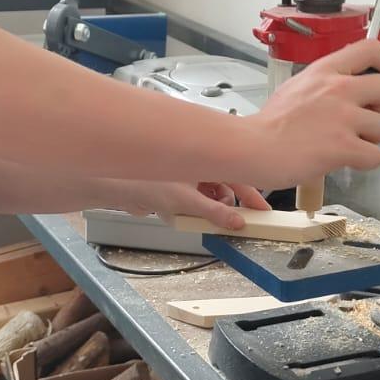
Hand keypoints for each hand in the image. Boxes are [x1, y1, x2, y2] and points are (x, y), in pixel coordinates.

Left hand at [109, 179, 269, 230]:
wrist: (116, 187)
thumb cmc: (145, 181)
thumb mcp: (186, 201)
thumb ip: (214, 213)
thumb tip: (236, 221)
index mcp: (204, 158)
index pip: (237, 176)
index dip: (251, 194)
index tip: (263, 210)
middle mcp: (197, 165)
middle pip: (225, 187)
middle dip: (228, 205)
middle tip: (236, 221)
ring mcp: (186, 177)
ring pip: (210, 197)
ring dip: (210, 210)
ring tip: (204, 219)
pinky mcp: (175, 190)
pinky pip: (194, 203)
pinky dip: (194, 212)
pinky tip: (186, 217)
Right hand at [242, 40, 379, 185]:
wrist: (252, 147)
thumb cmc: (270, 124)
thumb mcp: (298, 85)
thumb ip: (327, 81)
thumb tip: (349, 83)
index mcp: (326, 70)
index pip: (374, 49)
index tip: (379, 77)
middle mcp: (338, 89)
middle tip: (366, 117)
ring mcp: (342, 118)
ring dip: (373, 138)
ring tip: (349, 142)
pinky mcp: (343, 147)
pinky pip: (376, 156)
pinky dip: (365, 162)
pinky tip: (345, 159)